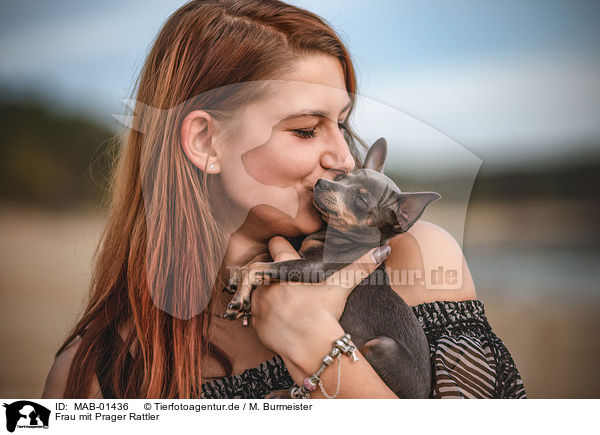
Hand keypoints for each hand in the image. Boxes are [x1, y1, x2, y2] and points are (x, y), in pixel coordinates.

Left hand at [250, 236, 390, 369]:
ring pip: (258, 289)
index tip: (290, 255)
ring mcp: (258, 302)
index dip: (283, 248)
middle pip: (266, 268)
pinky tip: (282, 319)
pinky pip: (256, 313)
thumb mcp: (342, 285)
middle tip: (291, 283)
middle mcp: (267, 282)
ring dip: (268, 293)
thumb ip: (361, 265)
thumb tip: (383, 249)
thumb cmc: (326, 313)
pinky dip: (266, 314)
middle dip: (276, 273)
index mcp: (285, 268)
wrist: (312, 348)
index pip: (276, 244)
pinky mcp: (255, 322)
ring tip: (286, 302)